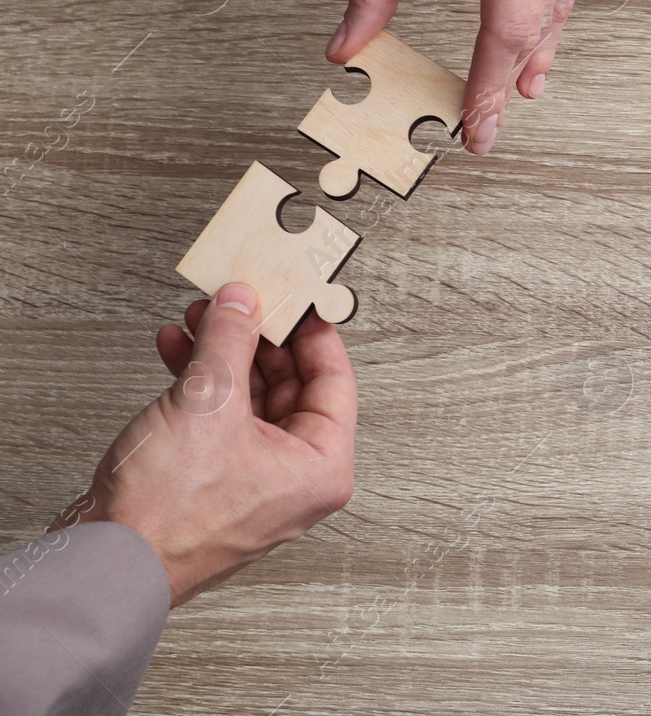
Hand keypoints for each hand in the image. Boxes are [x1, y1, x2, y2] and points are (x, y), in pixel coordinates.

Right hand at [65, 283, 356, 605]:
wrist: (104, 565)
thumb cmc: (166, 517)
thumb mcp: (208, 403)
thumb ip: (230, 341)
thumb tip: (243, 302)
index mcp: (323, 467)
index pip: (335, 378)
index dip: (312, 330)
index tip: (296, 296)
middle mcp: (296, 480)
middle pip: (292, 385)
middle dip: (257, 338)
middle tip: (238, 302)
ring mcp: (255, 484)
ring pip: (251, 400)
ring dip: (224, 356)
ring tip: (199, 320)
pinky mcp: (214, 484)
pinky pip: (221, 422)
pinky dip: (201, 386)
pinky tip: (177, 353)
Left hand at [329, 0, 598, 154]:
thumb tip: (346, 43)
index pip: (503, 35)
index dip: (488, 90)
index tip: (477, 131)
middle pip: (533, 33)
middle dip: (507, 86)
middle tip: (487, 126)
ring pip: (557, 11)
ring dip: (535, 55)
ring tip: (520, 91)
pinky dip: (550, 15)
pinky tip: (537, 32)